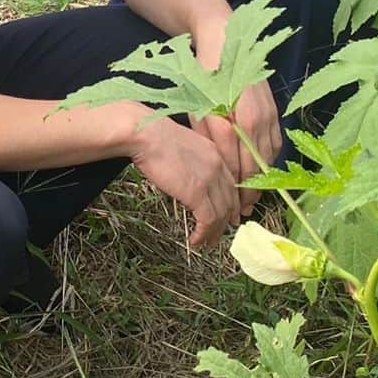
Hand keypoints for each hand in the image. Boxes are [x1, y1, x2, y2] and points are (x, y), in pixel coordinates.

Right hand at [128, 117, 239, 247]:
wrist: (146, 135)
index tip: (228, 216)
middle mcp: (218, 167)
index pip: (231, 184)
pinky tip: (196, 240)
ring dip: (214, 232)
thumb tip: (186, 176)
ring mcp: (210, 181)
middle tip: (219, 234)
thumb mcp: (181, 145)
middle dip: (226, 221)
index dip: (231, 203)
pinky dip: (204, 234)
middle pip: (230, 201)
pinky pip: (208, 221)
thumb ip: (191, 160)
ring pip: (221, 214)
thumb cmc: (153, 136)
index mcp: (215, 153)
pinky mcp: (198, 194)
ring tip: (206, 243)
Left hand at [193, 84, 282, 214]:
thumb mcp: (199, 107)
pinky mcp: (274, 111)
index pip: (242, 166)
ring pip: (269, 157)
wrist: (225, 42)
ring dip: (261, 180)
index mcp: (241, 122)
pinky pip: (274, 143)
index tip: (231, 209)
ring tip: (251, 199)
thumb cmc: (205, 76)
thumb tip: (220, 165)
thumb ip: (210, 137)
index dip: (237, 190)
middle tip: (241, 213)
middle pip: (258, 166)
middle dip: (251, 192)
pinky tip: (260, 173)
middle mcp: (260, 121)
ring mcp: (270, 115)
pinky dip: (267, 161)